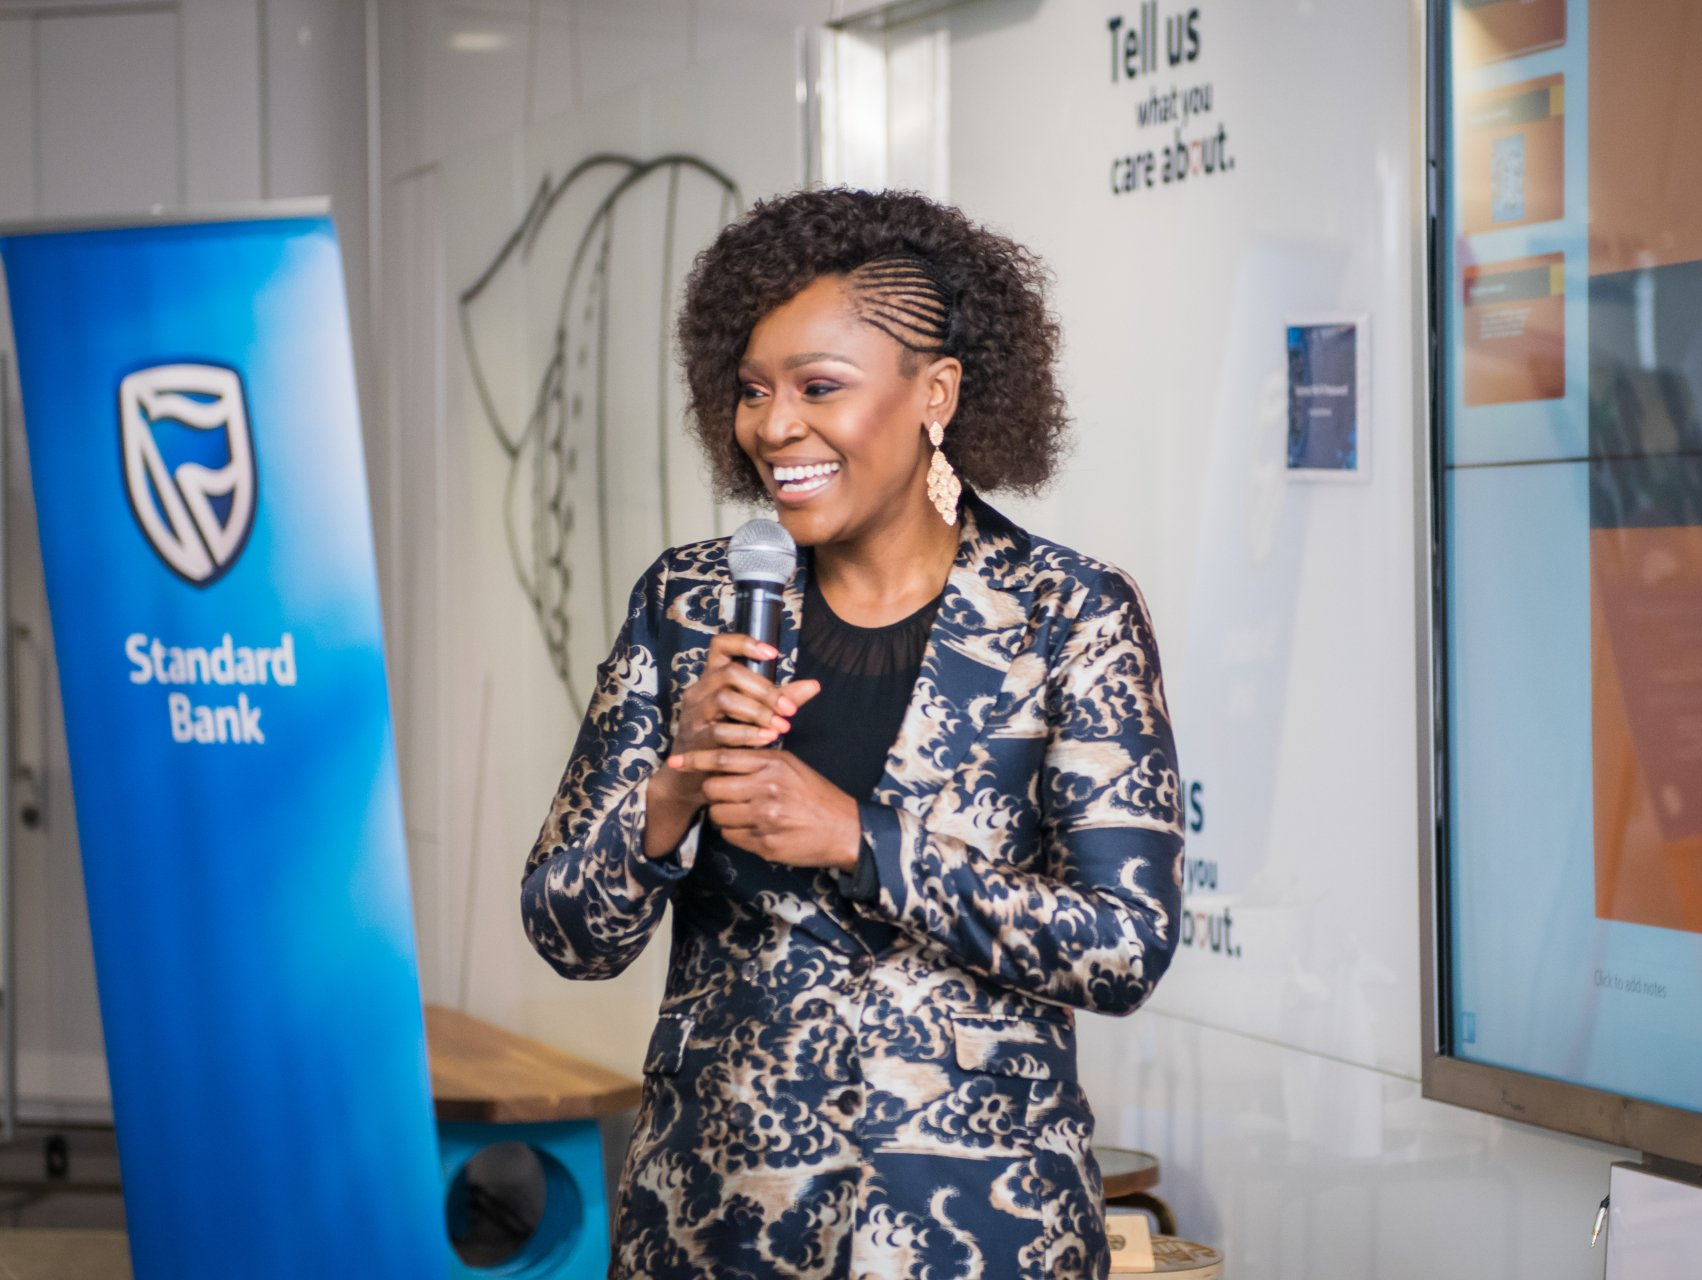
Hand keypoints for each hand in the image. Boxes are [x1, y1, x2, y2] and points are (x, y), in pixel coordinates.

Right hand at [643, 635, 818, 857]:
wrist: (696, 776)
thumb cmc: (727, 738)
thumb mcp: (754, 713)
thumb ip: (781, 698)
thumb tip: (813, 685)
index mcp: (712, 678)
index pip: (720, 646)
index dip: (744, 643)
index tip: (773, 653)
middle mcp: (699, 690)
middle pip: (729, 674)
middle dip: (764, 690)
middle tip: (789, 709)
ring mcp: (693, 714)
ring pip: (724, 699)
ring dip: (758, 712)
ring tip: (781, 726)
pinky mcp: (694, 738)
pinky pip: (720, 731)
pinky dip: (748, 734)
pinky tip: (767, 738)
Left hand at [666, 747, 860, 871]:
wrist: (844, 829)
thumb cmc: (815, 795)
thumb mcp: (791, 766)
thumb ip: (758, 759)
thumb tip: (721, 756)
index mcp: (773, 763)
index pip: (722, 757)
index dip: (695, 759)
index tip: (675, 761)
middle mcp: (766, 788)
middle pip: (713, 788)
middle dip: (714, 793)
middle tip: (728, 794)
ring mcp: (764, 818)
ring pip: (718, 814)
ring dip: (725, 815)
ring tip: (745, 813)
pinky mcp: (764, 843)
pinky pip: (731, 836)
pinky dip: (737, 833)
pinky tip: (756, 829)